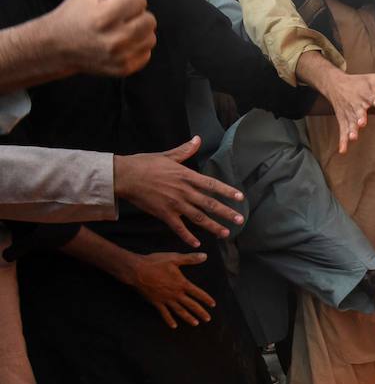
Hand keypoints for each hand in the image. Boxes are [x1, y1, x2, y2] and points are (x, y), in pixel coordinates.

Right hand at [48, 0, 156, 77]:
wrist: (59, 46)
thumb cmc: (76, 13)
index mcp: (104, 16)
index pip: (139, 0)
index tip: (116, 2)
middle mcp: (115, 39)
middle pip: (150, 19)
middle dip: (137, 14)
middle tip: (119, 16)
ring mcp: (121, 56)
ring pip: (151, 37)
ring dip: (140, 30)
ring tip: (121, 28)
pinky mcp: (125, 68)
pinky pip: (147, 53)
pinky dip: (138, 46)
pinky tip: (122, 42)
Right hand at [113, 137, 244, 246]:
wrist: (124, 175)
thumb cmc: (145, 164)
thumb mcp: (167, 155)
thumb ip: (185, 150)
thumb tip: (197, 139)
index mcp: (186, 176)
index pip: (212, 185)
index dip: (227, 191)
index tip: (240, 197)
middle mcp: (184, 191)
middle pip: (210, 204)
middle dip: (226, 213)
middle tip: (240, 220)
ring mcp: (175, 203)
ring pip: (198, 218)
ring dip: (213, 226)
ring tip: (226, 233)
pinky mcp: (164, 213)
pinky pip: (179, 228)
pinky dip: (188, 237)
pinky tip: (197, 244)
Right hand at [122, 252, 215, 328]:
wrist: (136, 270)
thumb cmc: (155, 263)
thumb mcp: (174, 258)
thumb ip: (190, 259)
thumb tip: (205, 256)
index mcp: (182, 284)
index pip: (198, 293)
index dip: (206, 299)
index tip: (213, 305)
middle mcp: (176, 294)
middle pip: (191, 305)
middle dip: (200, 312)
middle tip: (208, 319)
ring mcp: (166, 299)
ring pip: (180, 311)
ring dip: (188, 318)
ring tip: (195, 324)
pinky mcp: (156, 302)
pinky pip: (164, 313)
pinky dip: (169, 319)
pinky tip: (174, 326)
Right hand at [319, 64, 374, 153]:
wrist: (335, 85)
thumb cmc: (359, 83)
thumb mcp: (374, 79)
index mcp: (365, 93)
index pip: (370, 96)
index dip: (373, 99)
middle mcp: (356, 104)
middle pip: (358, 111)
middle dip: (360, 116)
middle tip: (362, 122)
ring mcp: (349, 113)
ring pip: (350, 122)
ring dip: (352, 129)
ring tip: (353, 136)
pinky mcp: (344, 120)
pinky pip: (343, 131)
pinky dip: (343, 141)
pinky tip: (343, 151)